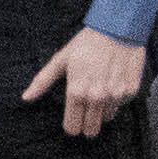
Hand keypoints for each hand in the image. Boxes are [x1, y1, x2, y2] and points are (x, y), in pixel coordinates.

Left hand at [22, 28, 145, 139]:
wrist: (117, 29)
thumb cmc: (87, 43)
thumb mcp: (61, 60)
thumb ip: (43, 81)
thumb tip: (26, 97)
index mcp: (77, 91)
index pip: (72, 127)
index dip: (71, 126)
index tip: (72, 121)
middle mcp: (97, 97)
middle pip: (91, 129)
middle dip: (87, 123)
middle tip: (86, 111)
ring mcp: (116, 95)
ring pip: (107, 117)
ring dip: (102, 109)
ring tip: (100, 89)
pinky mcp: (131, 91)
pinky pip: (121, 105)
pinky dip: (117, 99)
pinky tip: (112, 83)